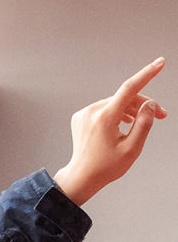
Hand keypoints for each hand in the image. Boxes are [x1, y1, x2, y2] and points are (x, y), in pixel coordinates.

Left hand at [53, 58, 166, 204]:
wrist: (81, 177)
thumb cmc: (105, 167)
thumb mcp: (132, 149)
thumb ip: (144, 124)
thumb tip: (150, 104)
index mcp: (104, 118)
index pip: (129, 89)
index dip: (147, 74)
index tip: (160, 63)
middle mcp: (92, 112)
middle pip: (125, 99)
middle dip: (144, 105)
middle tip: (161, 115)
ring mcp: (84, 113)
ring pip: (116, 103)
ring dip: (131, 110)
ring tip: (141, 123)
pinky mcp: (81, 117)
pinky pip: (105, 109)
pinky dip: (117, 113)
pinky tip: (122, 125)